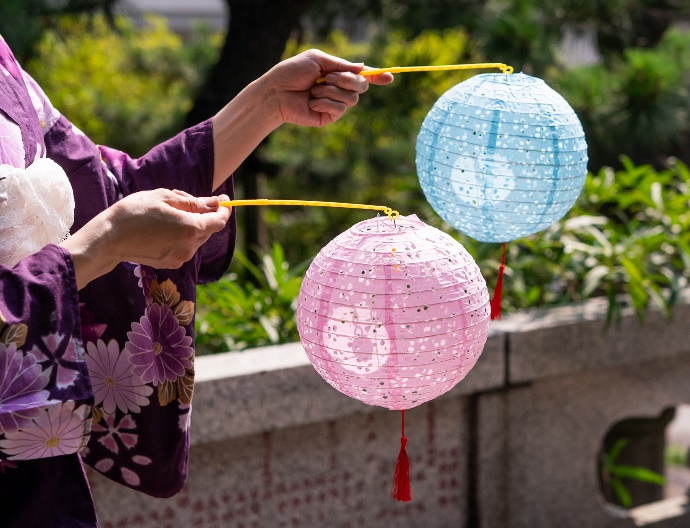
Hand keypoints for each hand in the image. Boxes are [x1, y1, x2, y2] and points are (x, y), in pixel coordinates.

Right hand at [61, 189, 231, 288]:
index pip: (219, 220)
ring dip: (190, 225)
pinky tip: (162, 227)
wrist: (109, 239)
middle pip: (208, 229)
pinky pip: (184, 246)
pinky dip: (181, 235)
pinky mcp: (171, 264)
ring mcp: (181, 258)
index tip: (224, 199)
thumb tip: (215, 202)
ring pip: (196, 238)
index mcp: (191, 228)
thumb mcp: (164, 198)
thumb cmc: (135, 212)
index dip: (223, 209)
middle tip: (184, 200)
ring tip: (167, 212)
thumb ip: (193, 202)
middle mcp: (190, 246)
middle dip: (203, 214)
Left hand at [212, 49, 393, 188]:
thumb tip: (363, 67)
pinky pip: (340, 109)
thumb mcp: (317, 60)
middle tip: (328, 78)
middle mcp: (339, 89)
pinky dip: (325, 103)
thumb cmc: (292, 73)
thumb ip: (341, 64)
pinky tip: (312, 102)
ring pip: (351, 99)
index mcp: (337, 73)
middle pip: (361, 87)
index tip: (390, 77)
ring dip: (332, 92)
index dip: (377, 76)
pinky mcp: (329, 117)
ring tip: (314, 91)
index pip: (362, 75)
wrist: (276, 92)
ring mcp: (335, 104)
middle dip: (348, 80)